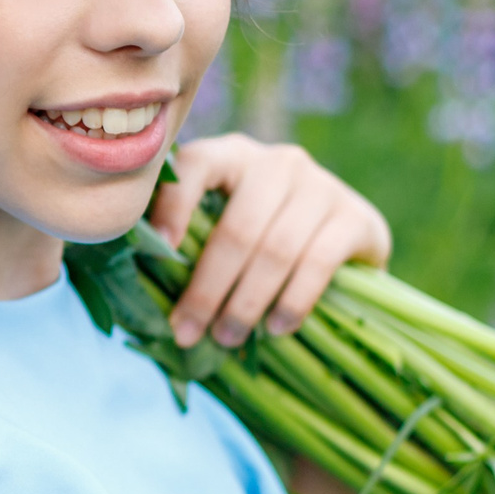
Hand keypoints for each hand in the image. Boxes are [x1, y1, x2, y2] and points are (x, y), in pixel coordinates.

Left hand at [145, 132, 390, 348]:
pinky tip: (274, 328)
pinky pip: (317, 263)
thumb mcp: (223, 226)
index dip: (173, 206)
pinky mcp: (356, 218)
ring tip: (226, 338)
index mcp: (233, 156)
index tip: (160, 251)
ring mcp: (321, 187)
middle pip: (236, 229)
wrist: (345, 241)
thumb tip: (137, 294)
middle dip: (207, 288)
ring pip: (275, 250)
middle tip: (187, 331)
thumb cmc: (260, 240)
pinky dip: (291, 302)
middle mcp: (278, 163)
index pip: (195, 165)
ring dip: (246, 303)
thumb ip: (188, 242)